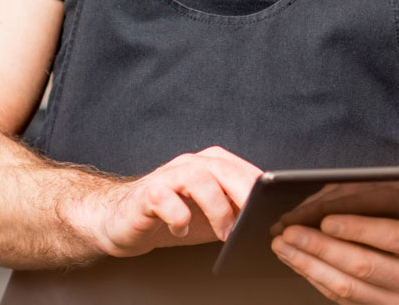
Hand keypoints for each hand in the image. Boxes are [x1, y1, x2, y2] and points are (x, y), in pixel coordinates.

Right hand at [68, 146, 261, 257]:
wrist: (122, 221)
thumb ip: (237, 214)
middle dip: (244, 195)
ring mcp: (167, 177)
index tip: (277, 210)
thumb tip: (270, 223)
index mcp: (211, 166)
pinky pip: (164, 198)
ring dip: (216, 207)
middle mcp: (190, 165)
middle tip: (255, 221)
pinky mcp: (146, 194)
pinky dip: (178, 216)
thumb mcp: (212, 217)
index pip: (243, 170)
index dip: (262, 190)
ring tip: (224, 232)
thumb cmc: (170, 217)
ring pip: (197, 178)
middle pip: (224, 169)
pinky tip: (181, 230)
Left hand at [272, 161, 398, 303]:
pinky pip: (345, 300)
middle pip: (363, 266)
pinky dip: (317, 281)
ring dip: (311, 267)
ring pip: (349, 289)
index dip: (358, 229)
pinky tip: (299, 263)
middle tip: (291, 232)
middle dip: (321, 248)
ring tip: (284, 247)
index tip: (326, 220)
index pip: (393, 238)